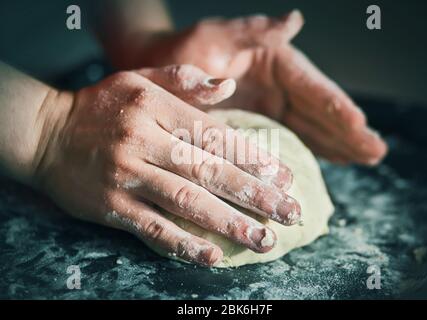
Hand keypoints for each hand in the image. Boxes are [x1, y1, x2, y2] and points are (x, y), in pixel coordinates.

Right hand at [34, 65, 300, 265]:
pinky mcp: (111, 206)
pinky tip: (213, 255)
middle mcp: (144, 140)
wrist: (44, 133)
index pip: (215, 135)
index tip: (284, 176)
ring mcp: (126, 175)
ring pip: (187, 202)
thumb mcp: (139, 79)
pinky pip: (151, 227)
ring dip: (230, 223)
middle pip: (209, 171)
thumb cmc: (100, 105)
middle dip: (255, 194)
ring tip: (264, 239)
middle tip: (291, 212)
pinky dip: (183, 243)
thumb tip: (227, 87)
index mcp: (155, 107)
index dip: (253, 157)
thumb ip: (185, 81)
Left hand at [121, 10, 386, 164]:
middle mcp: (276, 84)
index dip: (338, 109)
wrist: (152, 69)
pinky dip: (312, 149)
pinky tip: (331, 160)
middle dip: (347, 132)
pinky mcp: (259, 122)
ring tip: (364, 159)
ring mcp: (269, 105)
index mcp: (273, 62)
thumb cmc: (180, 51)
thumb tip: (295, 21)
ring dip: (336, 144)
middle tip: (375, 152)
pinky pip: (291, 137)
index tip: (361, 129)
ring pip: (310, 127)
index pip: (313, 88)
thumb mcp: (215, 39)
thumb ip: (255, 33)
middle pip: (319, 112)